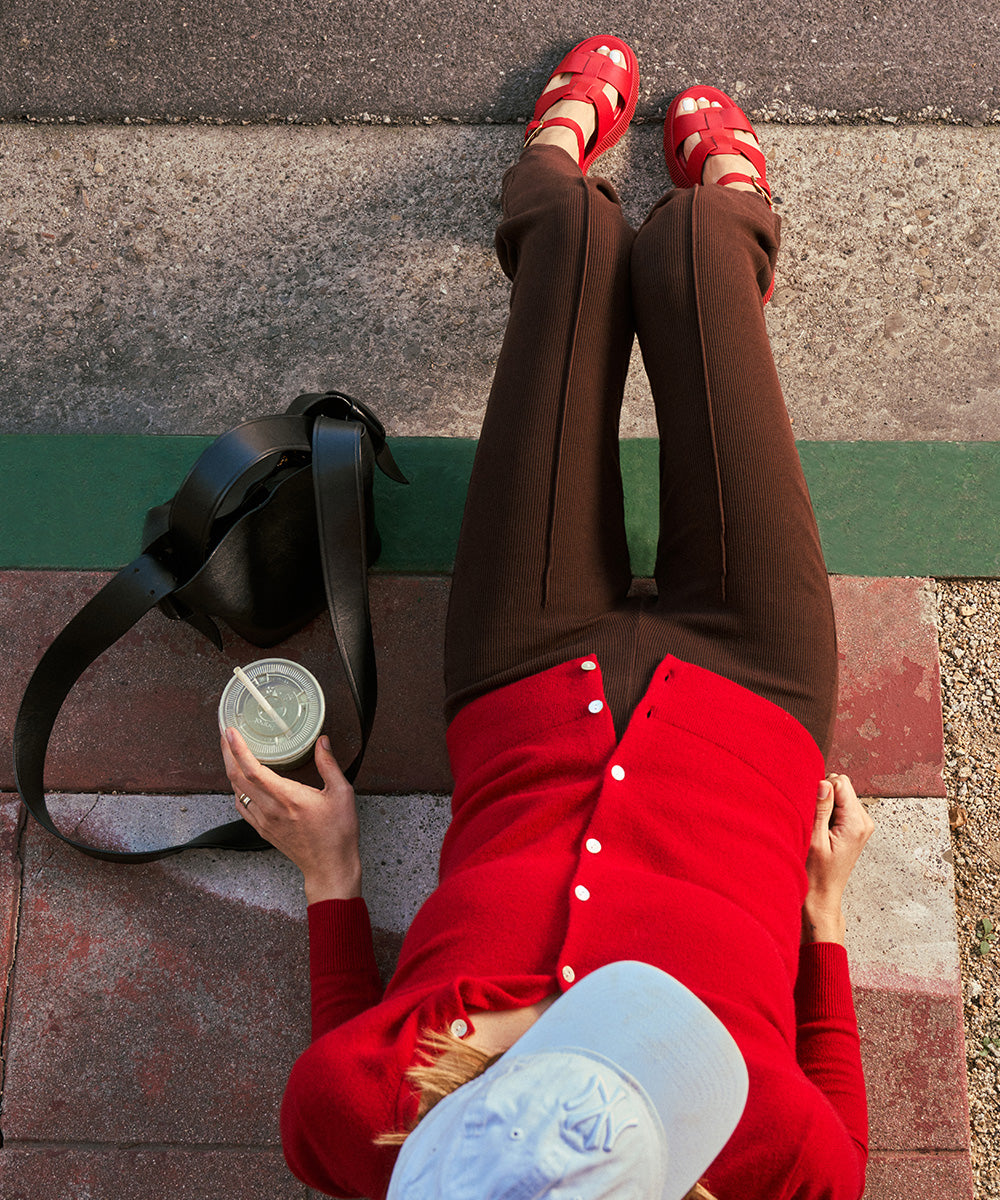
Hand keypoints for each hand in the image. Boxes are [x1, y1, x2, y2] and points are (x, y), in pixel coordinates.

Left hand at [221, 727, 361, 902]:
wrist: (329, 867)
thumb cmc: (337, 833)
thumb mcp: (342, 794)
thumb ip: (329, 765)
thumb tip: (322, 742)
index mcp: (288, 798)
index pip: (253, 770)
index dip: (239, 749)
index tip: (231, 732)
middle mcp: (271, 809)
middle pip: (237, 777)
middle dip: (228, 753)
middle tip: (226, 734)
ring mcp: (264, 821)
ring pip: (237, 791)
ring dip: (231, 769)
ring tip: (232, 752)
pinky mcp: (263, 829)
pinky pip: (241, 805)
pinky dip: (237, 789)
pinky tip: (242, 781)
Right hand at [802, 773, 874, 944]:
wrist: (822, 896)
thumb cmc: (816, 874)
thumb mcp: (814, 841)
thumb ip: (820, 809)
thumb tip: (823, 783)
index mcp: (856, 823)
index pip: (841, 783)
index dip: (821, 789)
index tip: (810, 807)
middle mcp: (864, 821)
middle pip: (841, 786)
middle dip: (823, 796)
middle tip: (813, 820)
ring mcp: (861, 824)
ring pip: (840, 794)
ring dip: (824, 805)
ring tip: (817, 827)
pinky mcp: (854, 827)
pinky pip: (840, 805)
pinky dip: (827, 811)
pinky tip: (820, 829)